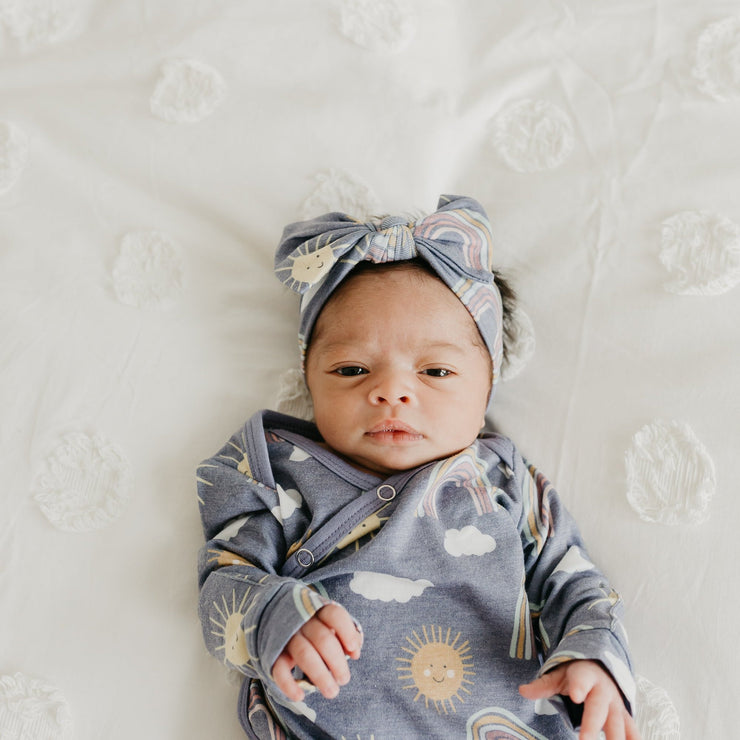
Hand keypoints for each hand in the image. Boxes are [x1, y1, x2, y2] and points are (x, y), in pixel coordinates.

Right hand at [272, 603, 362, 701]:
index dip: (346, 632)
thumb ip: (344, 635)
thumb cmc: (313, 626)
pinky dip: (288, 684)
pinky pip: (279, 669)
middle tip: (344, 680)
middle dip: (336, 662)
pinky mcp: (274, 652)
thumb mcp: (329, 624)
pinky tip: (300, 696)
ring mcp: (287, 636)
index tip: (354, 651)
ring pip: (304, 653)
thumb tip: (355, 652)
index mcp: (319, 611)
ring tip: (332, 692)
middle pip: (323, 639)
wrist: (275, 617)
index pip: (334, 615)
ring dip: (320, 675)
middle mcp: (303, 622)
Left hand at [519, 659, 640, 739]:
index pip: (581, 680)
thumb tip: (522, 690)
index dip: (579, 687)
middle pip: (598, 709)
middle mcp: (603, 691)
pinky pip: (632, 731)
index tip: (575, 695)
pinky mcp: (625, 717)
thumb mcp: (558, 675)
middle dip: (592, 726)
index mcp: (585, 676)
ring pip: (618, 724)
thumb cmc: (575, 675)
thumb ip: (542, 685)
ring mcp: (616, 705)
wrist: (601, 668)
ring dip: (615, 739)